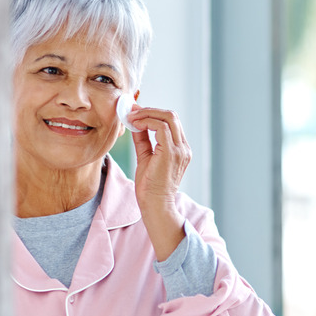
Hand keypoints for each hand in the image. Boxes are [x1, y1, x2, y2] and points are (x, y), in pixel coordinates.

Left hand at [129, 106, 191, 260]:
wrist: (155, 205)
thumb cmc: (150, 187)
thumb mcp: (146, 157)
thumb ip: (143, 140)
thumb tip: (135, 124)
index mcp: (180, 148)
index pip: (170, 121)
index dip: (152, 113)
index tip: (134, 112)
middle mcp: (184, 147)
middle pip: (171, 115)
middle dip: (149, 110)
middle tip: (131, 111)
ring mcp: (180, 150)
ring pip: (168, 117)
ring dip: (146, 114)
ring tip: (131, 117)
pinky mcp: (171, 153)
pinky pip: (161, 127)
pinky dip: (146, 122)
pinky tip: (135, 125)